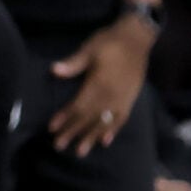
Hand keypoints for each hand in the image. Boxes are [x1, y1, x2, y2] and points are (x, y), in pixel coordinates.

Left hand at [50, 19, 151, 156]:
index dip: (65, 118)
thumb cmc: (109, 42)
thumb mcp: (90, 49)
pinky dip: (112, 130)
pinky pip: (122, 119)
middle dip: (73, 132)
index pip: (79, 106)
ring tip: (80, 152)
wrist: (137, 39)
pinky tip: (105, 142)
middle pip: (89, 118)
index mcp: (99, 84)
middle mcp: (111, 96)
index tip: (52, 128)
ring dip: (91, 137)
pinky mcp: (131, 99)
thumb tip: (54, 70)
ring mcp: (123, 99)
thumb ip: (74, 63)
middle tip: (58, 146)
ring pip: (104, 123)